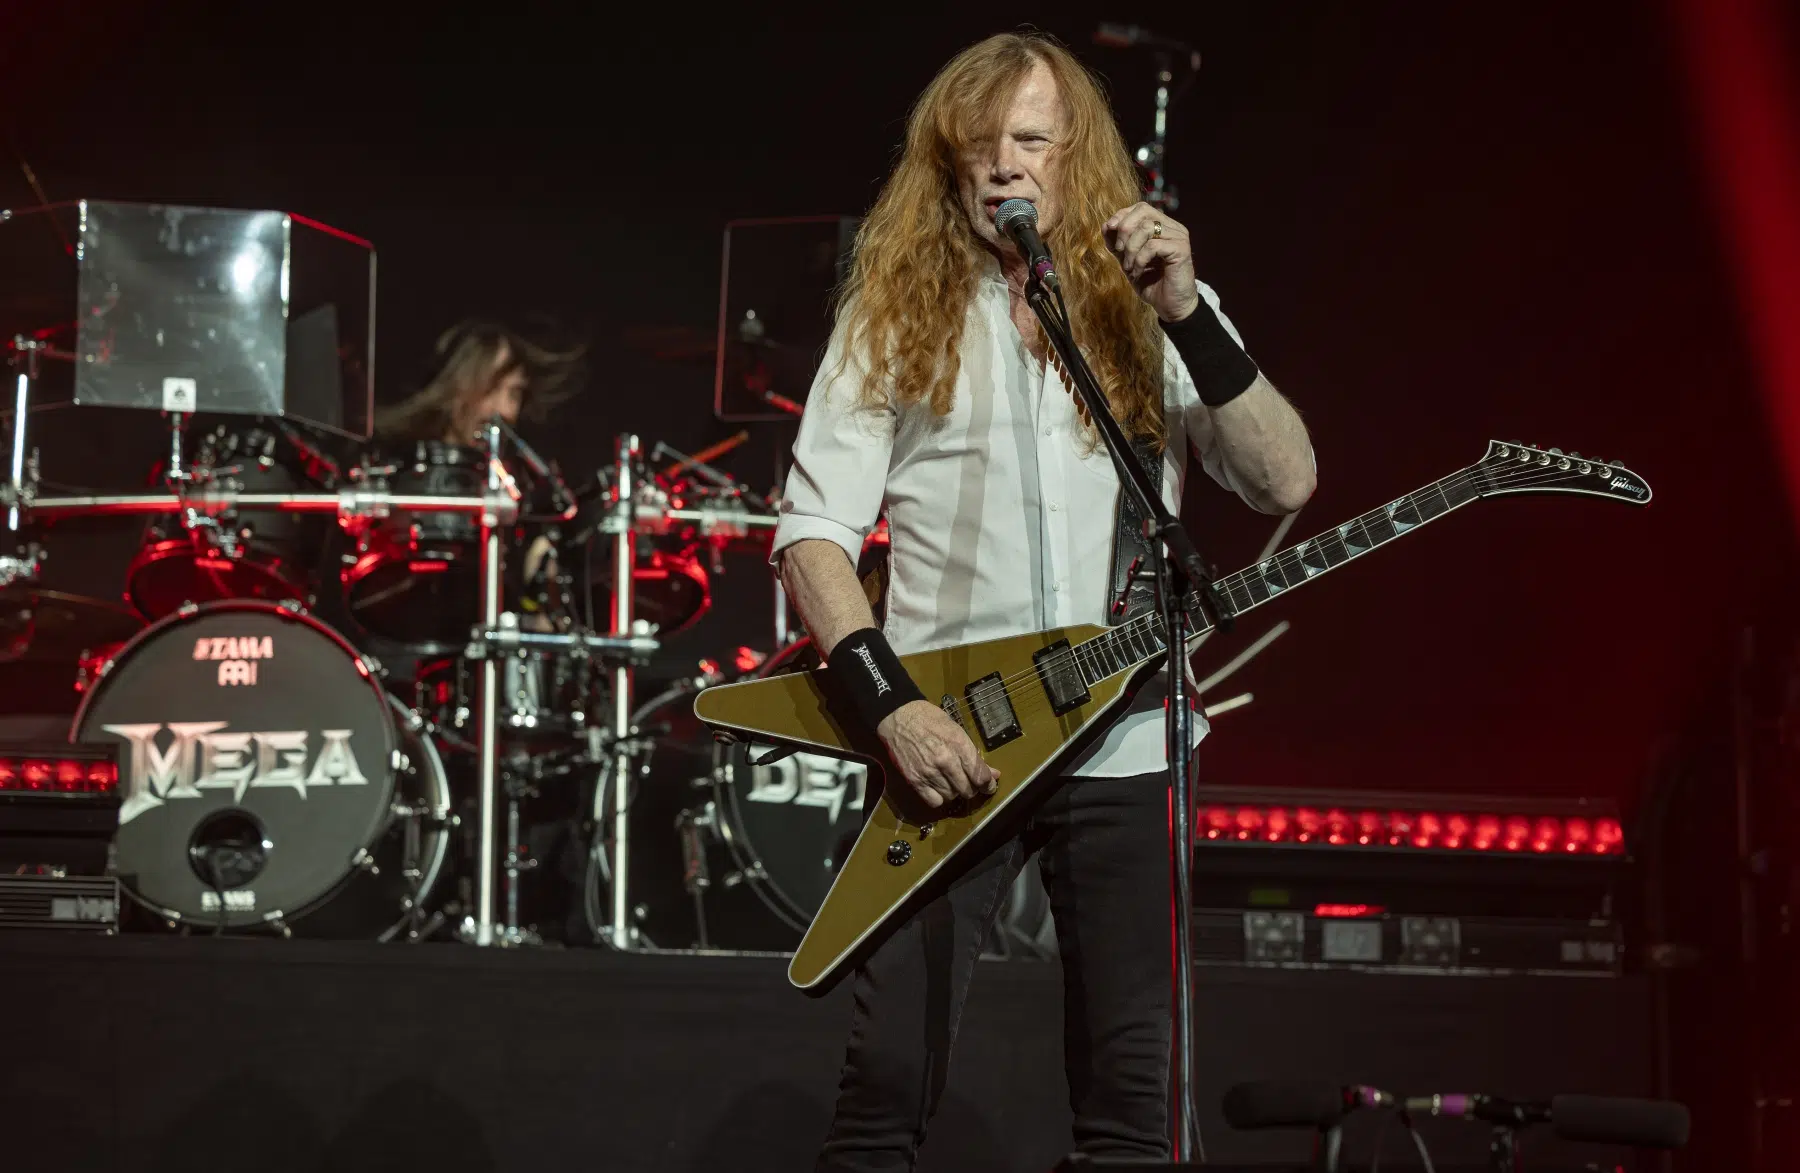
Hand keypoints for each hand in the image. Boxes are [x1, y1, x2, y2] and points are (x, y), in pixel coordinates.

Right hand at [876, 699, 999, 810]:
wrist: (899, 717)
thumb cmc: (930, 719)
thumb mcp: (956, 730)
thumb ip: (973, 754)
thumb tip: (993, 774)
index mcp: (958, 744)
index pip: (980, 776)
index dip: (988, 784)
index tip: (988, 785)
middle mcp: (945, 761)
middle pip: (968, 790)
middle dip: (972, 788)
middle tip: (968, 782)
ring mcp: (929, 772)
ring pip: (952, 797)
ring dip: (955, 792)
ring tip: (951, 782)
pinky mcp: (915, 780)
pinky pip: (935, 801)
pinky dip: (940, 798)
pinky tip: (939, 788)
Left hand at [1103, 202, 1200, 322]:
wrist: (1170, 306)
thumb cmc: (1151, 283)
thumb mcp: (1128, 260)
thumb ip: (1117, 244)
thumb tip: (1105, 225)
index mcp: (1162, 226)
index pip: (1140, 207)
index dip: (1121, 215)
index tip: (1108, 229)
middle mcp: (1173, 227)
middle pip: (1143, 210)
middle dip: (1124, 229)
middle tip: (1119, 251)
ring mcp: (1179, 237)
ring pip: (1147, 228)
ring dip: (1131, 249)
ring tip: (1130, 267)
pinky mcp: (1181, 249)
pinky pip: (1153, 246)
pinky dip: (1140, 259)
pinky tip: (1138, 272)